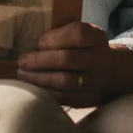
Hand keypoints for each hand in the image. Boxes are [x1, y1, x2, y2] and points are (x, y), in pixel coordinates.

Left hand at [16, 22, 132, 107]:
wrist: (110, 72)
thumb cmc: (84, 49)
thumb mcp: (81, 35)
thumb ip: (62, 34)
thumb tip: (29, 41)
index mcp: (96, 37)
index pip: (78, 33)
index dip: (54, 38)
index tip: (40, 43)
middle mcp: (99, 58)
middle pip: (67, 58)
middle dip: (39, 60)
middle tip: (22, 61)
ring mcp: (95, 80)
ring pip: (64, 80)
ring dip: (38, 78)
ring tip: (23, 74)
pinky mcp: (88, 98)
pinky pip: (63, 97)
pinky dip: (45, 91)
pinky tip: (32, 87)